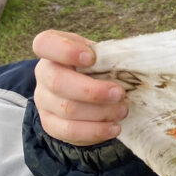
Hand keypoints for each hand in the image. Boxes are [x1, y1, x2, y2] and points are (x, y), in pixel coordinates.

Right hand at [32, 30, 127, 145]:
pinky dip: (95, 131)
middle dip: (93, 91)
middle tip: (120, 94)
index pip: (45, 44)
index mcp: (51, 50)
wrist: (85, 92)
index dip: (65, 51)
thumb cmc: (96, 68)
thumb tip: (133, 66)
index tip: (91, 58)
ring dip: (100, 112)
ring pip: (67, 110)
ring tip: (122, 111)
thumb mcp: (100, 55)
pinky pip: (70, 131)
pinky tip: (114, 127)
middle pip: (57, 82)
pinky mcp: (51, 124)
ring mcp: (43, 101)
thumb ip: (107, 56)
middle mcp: (43, 74)